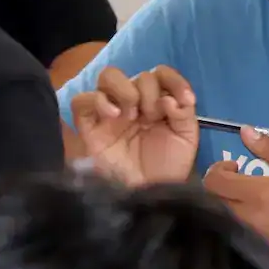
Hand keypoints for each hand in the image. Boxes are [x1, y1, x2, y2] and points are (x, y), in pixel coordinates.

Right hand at [68, 65, 198, 185]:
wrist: (149, 194)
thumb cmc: (167, 166)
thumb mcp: (186, 138)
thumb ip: (184, 113)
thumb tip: (169, 98)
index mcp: (158, 102)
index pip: (161, 74)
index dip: (174, 80)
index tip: (186, 100)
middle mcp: (134, 103)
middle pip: (136, 74)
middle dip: (150, 90)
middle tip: (154, 116)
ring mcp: (110, 113)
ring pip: (108, 77)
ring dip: (126, 89)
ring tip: (133, 115)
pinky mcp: (89, 127)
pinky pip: (82, 100)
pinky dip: (99, 100)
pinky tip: (116, 115)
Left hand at [204, 129, 268, 268]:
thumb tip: (245, 131)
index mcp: (256, 193)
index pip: (214, 181)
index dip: (218, 170)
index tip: (234, 167)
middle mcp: (246, 216)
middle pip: (215, 200)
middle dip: (223, 187)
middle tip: (241, 182)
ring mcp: (248, 236)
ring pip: (225, 217)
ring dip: (231, 205)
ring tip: (251, 199)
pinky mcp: (255, 250)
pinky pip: (238, 233)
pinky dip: (241, 222)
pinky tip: (260, 219)